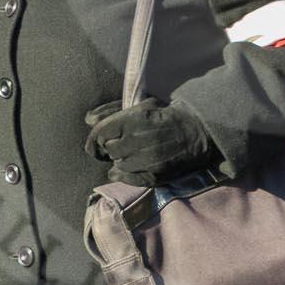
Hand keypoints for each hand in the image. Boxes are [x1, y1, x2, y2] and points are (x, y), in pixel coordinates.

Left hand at [84, 98, 214, 185]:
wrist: (196, 132)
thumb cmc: (164, 115)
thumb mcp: (141, 105)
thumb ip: (112, 110)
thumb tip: (88, 120)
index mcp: (135, 119)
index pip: (101, 132)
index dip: (98, 136)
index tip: (103, 136)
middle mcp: (139, 141)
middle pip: (108, 150)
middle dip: (112, 146)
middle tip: (124, 142)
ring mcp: (147, 161)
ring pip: (118, 165)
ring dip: (122, 159)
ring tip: (134, 151)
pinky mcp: (154, 176)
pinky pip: (128, 178)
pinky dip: (127, 173)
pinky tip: (135, 164)